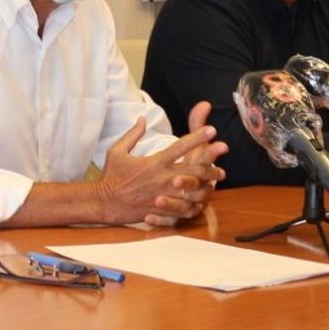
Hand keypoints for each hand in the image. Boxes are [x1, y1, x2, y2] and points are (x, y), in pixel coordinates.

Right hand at [96, 106, 226, 226]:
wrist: (104, 202)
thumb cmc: (111, 176)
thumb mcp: (117, 150)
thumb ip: (132, 134)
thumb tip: (142, 119)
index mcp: (154, 162)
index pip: (180, 146)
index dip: (198, 137)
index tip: (212, 129)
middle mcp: (162, 178)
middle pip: (195, 168)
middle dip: (212, 159)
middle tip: (224, 150)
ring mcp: (165, 196)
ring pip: (194, 189)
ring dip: (210, 181)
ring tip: (220, 174)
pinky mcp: (163, 210)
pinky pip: (186, 208)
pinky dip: (198, 201)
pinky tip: (206, 196)